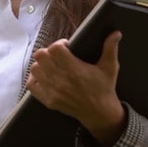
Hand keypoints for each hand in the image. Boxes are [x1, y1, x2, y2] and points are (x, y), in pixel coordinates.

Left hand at [26, 31, 125, 146]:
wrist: (99, 113)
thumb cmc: (104, 88)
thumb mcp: (110, 67)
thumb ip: (110, 48)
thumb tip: (116, 33)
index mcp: (75, 70)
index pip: (55, 49)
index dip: (59, 44)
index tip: (66, 46)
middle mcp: (61, 80)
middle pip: (40, 56)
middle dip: (48, 52)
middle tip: (57, 55)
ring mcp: (53, 91)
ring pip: (35, 69)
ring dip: (41, 64)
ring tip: (51, 65)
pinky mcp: (48, 101)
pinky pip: (31, 85)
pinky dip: (35, 79)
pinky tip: (45, 76)